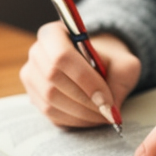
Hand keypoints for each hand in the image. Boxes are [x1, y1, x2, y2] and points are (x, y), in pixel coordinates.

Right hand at [20, 21, 140, 126]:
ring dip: (81, 114)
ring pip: (50, 101)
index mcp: (55, 33)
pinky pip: (51, 115)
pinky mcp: (34, 97)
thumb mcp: (124, 62)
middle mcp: (37, 53)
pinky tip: (91, 118)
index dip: (86, 81)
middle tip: (108, 111)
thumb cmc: (109, 62)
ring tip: (103, 116)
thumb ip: (123, 77)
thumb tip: (110, 106)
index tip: (107, 99)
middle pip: (53, 81)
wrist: (97, 66)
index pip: (62, 57)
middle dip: (85, 101)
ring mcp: (31, 76)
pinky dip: (74, 121)